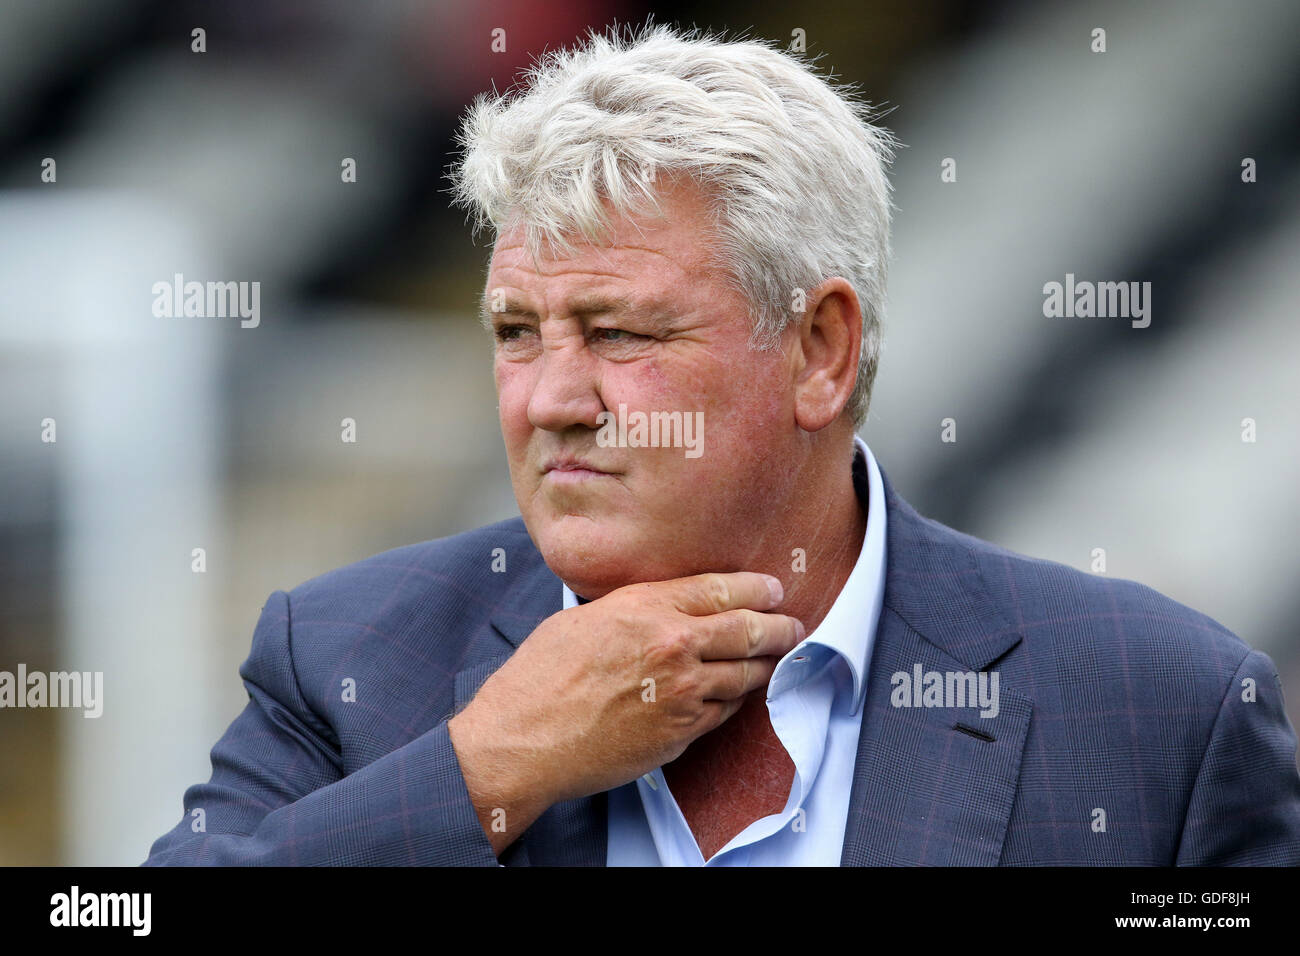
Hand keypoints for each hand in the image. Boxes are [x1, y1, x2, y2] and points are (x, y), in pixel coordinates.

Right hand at [447, 571, 803, 851]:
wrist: (525, 739)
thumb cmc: (540, 678)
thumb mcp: (583, 619)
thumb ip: (632, 609)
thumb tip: (662, 607)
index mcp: (645, 608)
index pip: (719, 590)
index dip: (755, 588)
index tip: (773, 589)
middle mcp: (672, 646)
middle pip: (747, 630)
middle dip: (778, 627)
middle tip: (791, 625)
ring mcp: (682, 693)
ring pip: (744, 675)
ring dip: (765, 666)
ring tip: (776, 659)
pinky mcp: (681, 733)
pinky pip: (724, 712)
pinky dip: (736, 700)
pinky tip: (738, 694)